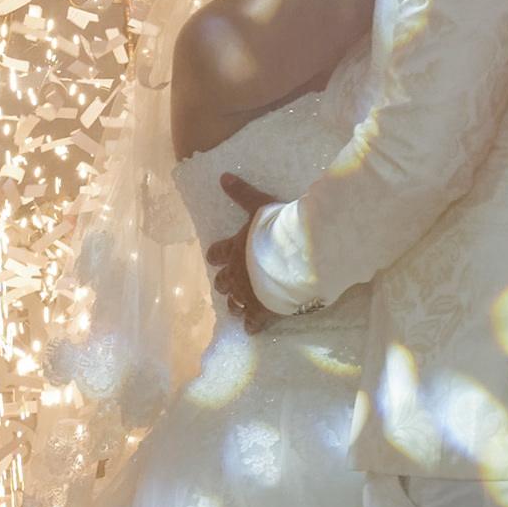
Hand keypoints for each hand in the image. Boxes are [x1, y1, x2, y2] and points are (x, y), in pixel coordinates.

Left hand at [204, 173, 275, 332]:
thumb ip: (242, 193)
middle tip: (226, 287)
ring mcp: (248, 294)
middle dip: (225, 284)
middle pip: (224, 282)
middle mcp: (237, 273)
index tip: (213, 258)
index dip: (216, 255)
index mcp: (234, 248)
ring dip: (235, 305)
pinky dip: (251, 326)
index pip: (219, 252)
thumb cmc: (277, 228)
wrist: (294, 256)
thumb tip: (223, 176)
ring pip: (235, 303)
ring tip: (236, 309)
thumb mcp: (259, 205)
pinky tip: (251, 330)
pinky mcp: (262, 310)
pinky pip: (253, 322)